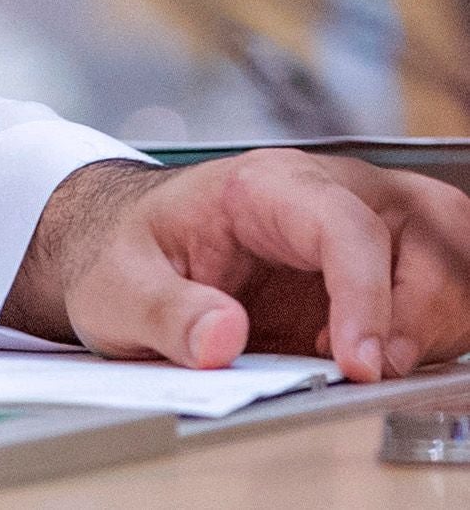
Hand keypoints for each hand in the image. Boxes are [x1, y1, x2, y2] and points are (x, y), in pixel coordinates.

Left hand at [3, 152, 469, 378]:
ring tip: (370, 363)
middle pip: (420, 234)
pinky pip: (439, 291)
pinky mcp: (375, 266)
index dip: (364, 295)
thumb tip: (220, 338)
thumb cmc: (122, 253)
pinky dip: (429, 330)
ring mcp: (359, 226)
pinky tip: (376, 356)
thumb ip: (164, 312)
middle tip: (370, 367)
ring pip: (446, 258)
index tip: (357, 361)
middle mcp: (323, 193)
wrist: (117, 246)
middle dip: (416, 308)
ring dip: (430, 321)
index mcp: (261, 186)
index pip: (343, 224)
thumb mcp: (118, 286)